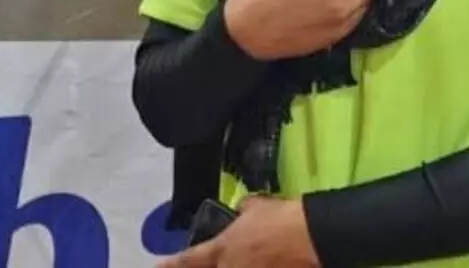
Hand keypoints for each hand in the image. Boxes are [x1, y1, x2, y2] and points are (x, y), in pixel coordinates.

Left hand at [159, 196, 319, 267]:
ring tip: (246, 257)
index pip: (189, 260)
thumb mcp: (257, 206)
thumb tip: (242, 212)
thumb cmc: (280, 218)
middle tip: (214, 259)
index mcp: (222, 249)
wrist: (311, 237)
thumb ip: (244, 211)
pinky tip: (261, 262)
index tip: (157, 266)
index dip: (171, 265)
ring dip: (230, 265)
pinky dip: (253, 266)